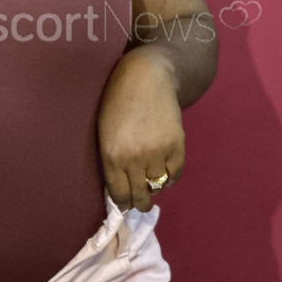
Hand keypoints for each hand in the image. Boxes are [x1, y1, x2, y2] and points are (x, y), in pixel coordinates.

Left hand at [97, 48, 184, 212]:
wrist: (147, 77)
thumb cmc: (118, 101)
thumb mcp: (105, 133)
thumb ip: (111, 161)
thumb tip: (121, 187)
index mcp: (111, 156)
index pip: (119, 195)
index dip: (124, 203)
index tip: (126, 203)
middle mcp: (134, 159)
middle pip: (140, 195)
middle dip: (140, 202)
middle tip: (141, 202)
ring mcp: (157, 153)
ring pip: (158, 186)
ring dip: (155, 186)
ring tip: (152, 180)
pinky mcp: (176, 146)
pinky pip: (175, 174)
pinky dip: (171, 177)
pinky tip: (165, 172)